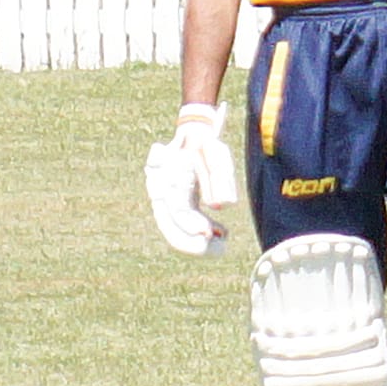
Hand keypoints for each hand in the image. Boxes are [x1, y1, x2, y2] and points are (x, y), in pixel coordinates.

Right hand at [144, 103, 235, 256]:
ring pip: (178, 228)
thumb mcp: (216, 153)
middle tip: (218, 251)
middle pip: (173, 226)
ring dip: (198, 241)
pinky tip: (220, 233)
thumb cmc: (205, 142)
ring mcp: (169, 199)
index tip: (208, 235)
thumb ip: (219, 175)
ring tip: (221, 245)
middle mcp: (163, 192)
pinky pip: (187, 222)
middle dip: (193, 243)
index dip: (190, 226)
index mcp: (166, 179)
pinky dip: (202, 229)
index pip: (176, 210)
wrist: (193, 133)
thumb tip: (223, 206)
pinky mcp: (181, 202)